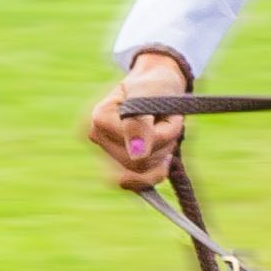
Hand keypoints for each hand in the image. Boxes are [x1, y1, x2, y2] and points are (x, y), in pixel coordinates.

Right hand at [88, 49, 194, 187]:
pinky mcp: (115, 167)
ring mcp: (103, 155)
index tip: (175, 115)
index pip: (137, 144)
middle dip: (164, 143)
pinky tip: (163, 160)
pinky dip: (154, 173)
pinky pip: (134, 185)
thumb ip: (139, 123)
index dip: (164, 133)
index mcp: (100, 117)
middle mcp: (96, 138)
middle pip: (137, 163)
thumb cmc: (154, 86)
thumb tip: (137, 155)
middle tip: (172, 122)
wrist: (155, 86)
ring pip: (140, 173)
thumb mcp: (151, 95)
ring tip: (164, 131)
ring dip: (163, 153)